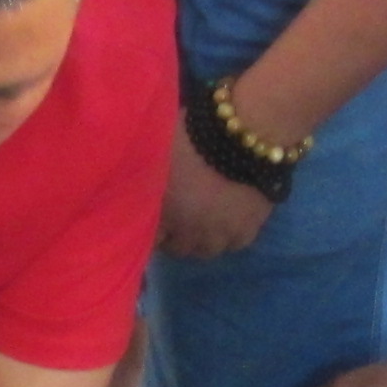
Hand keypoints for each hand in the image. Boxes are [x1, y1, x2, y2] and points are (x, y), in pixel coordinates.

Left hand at [158, 128, 276, 260]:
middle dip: (175, 236)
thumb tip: (137, 181)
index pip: (151, 237)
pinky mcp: (249, 230)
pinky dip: (228, 236)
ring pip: (207, 250)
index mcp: (165, 212)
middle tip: (177, 218)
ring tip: (202, 222)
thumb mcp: (161, 151)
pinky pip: (235, 244)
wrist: (247, 136)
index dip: (151, 227)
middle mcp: (191, 231)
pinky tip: (226, 223)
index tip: (153, 216)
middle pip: (179, 249)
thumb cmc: (196, 136)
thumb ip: (149, 173)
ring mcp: (222, 234)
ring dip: (201, 240)